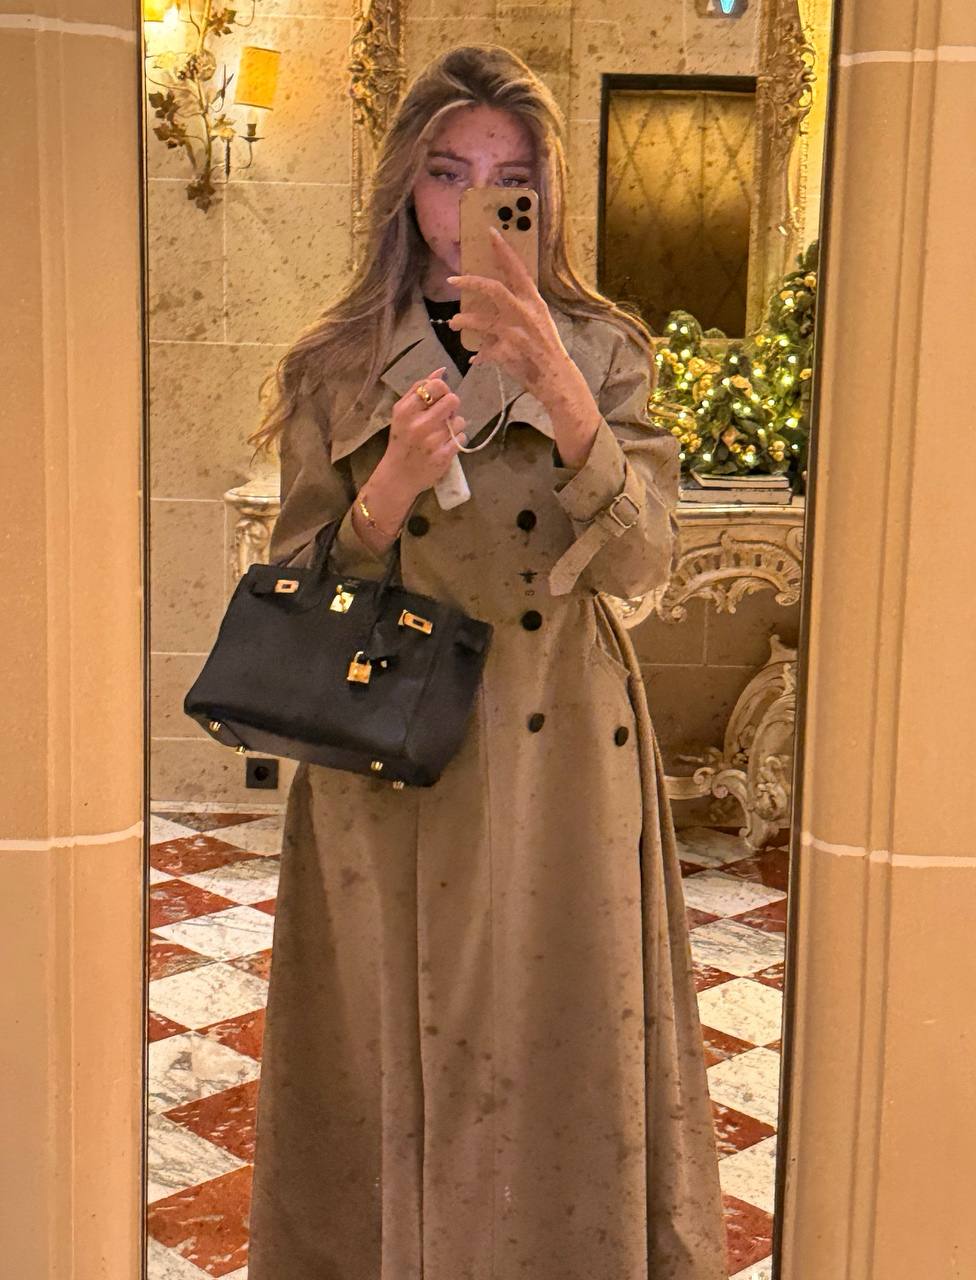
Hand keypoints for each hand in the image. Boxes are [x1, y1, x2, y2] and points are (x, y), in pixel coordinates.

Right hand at [379, 365, 466, 499]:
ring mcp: (432, 442)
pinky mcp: (443, 456)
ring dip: (454, 425)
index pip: (437, 386)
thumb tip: (442, 370)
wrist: (398, 476)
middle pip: (453, 400)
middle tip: (443, 416)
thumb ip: (419, 389)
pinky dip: (456, 440)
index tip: (439, 399)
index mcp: (406, 410)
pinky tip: (444, 444)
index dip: (443, 390)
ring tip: (441, 433)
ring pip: (460, 421)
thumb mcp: (401, 413)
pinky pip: (462, 437)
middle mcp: (419, 424)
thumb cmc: (401, 441)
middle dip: (452, 407)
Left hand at [446, 228, 579, 406]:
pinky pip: (485, 351)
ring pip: (481, 320)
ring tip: (454, 322)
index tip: (491, 233)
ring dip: (465, 320)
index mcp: (534, 302)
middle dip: (471, 283)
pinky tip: (475, 359)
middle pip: (493, 289)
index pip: (518, 271)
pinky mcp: (508, 351)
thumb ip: (518, 312)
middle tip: (453, 280)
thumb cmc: (547, 351)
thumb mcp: (538, 324)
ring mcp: (516, 332)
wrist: (557, 378)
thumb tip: (496, 307)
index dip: (504, 251)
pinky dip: (479, 356)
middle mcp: (525, 313)